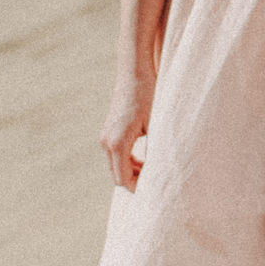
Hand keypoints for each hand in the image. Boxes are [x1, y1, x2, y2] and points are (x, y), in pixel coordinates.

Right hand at [100, 70, 153, 189]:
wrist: (135, 74)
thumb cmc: (149, 98)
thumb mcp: (157, 126)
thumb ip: (154, 151)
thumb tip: (159, 173)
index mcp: (118, 143)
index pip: (123, 179)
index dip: (137, 188)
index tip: (154, 191)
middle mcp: (107, 142)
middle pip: (117, 176)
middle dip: (135, 182)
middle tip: (155, 183)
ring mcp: (105, 137)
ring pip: (115, 167)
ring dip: (132, 172)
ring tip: (152, 170)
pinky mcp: (107, 132)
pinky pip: (115, 156)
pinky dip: (127, 162)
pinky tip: (144, 160)